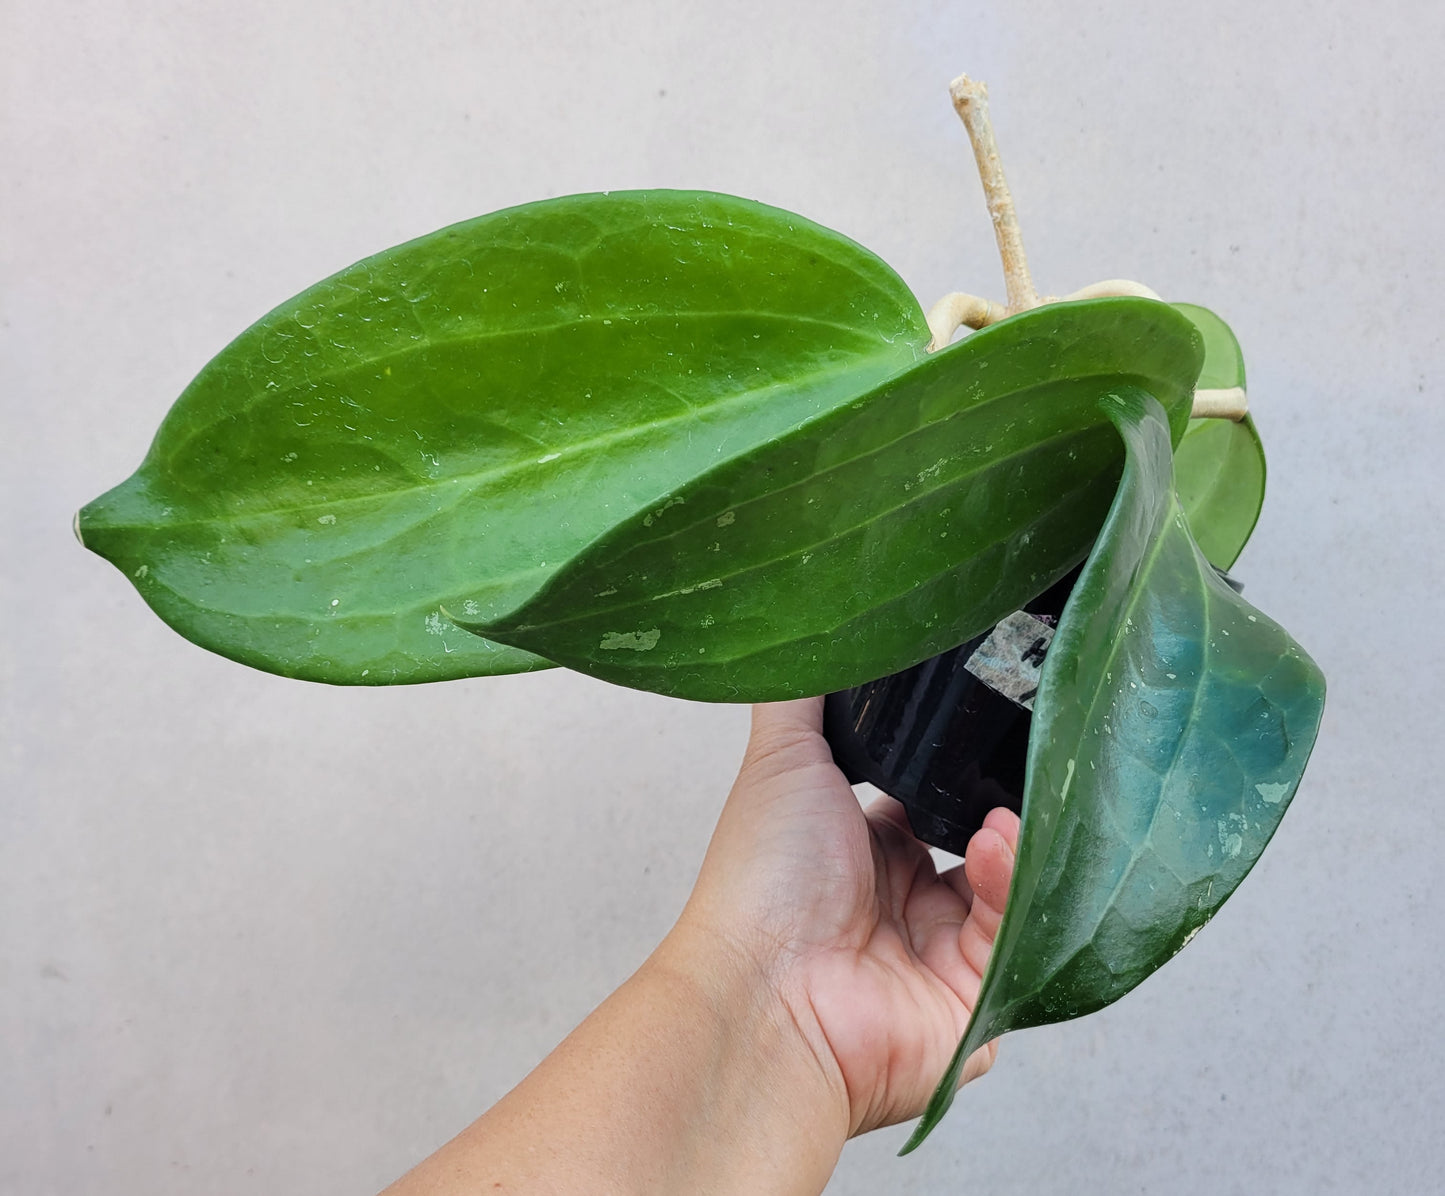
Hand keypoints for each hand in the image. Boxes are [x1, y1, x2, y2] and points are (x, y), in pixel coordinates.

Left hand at [673, 696, 1018, 1136]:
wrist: (765, 996)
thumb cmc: (760, 881)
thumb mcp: (783, 760)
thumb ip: (806, 696)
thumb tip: (813, 631)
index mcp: (862, 850)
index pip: (930, 797)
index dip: (956, 762)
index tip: (985, 718)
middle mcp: (904, 903)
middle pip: (979, 840)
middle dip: (1001, 801)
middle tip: (1016, 760)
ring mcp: (942, 953)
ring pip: (1011, 886)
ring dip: (1015, 840)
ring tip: (1005, 808)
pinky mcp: (976, 998)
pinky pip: (1017, 933)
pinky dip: (1015, 884)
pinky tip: (997, 846)